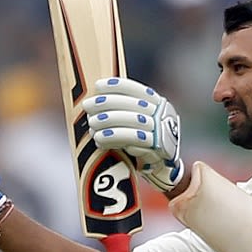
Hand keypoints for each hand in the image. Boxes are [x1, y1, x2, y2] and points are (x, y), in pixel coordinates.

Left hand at [82, 77, 183, 192]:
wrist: (163, 166)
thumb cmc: (145, 140)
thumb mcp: (140, 120)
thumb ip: (125, 109)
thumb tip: (95, 100)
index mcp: (157, 102)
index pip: (136, 89)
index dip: (117, 86)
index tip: (98, 86)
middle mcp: (160, 114)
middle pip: (132, 103)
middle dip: (107, 103)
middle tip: (87, 106)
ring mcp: (160, 130)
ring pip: (132, 120)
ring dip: (108, 121)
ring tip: (92, 124)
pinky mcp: (156, 148)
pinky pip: (133, 140)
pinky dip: (114, 138)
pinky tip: (100, 139)